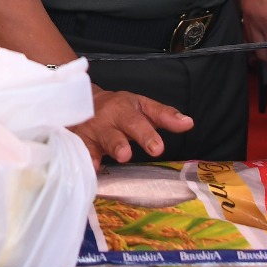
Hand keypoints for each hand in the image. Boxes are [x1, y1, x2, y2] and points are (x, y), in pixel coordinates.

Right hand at [73, 86, 192, 165]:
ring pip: (96, 142)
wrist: (81, 99)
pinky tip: (91, 167)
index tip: (157, 148)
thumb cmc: (119, 107)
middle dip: (120, 143)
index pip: (138, 122)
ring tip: (115, 158)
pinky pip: (80, 150)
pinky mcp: (78, 141)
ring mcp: (91, 131)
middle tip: (127, 155)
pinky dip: (85, 158)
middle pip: (115, 133)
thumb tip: (189, 123)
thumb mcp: (142, 106)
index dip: (146, 134)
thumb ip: (164, 116)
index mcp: (125, 109)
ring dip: (103, 150)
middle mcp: (107, 120)